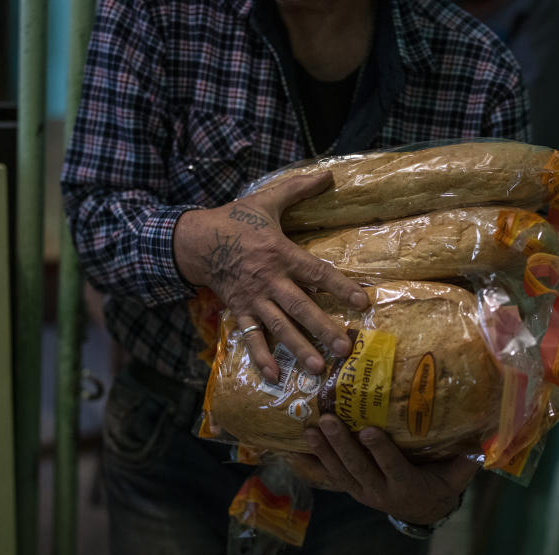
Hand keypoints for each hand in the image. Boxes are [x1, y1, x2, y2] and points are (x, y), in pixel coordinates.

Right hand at [173, 173, 368, 381]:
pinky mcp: (239, 310)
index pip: (316, 272)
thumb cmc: (235, 220)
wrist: (196, 240)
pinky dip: (260, 356)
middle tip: (343, 348)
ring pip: (278, 327)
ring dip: (297, 348)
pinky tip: (272, 376)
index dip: (340, 287)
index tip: (361, 302)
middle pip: (300, 307)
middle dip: (322, 328)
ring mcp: (254, 299)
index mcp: (280, 253)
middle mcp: (269, 280)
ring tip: (317, 368)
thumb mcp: (266, 201)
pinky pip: (250, 336)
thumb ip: (299, 189)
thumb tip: (330, 174)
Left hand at [296, 414, 477, 523]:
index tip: (369, 431)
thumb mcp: (457, 474)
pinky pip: (327, 477)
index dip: (381, 451)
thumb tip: (484, 437)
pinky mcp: (350, 488)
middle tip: (328, 421)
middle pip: (358, 467)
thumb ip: (467, 458)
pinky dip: (309, 465)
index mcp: (408, 487)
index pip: (393, 467)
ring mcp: (362, 491)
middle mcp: (381, 492)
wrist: (423, 510)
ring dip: (323, 451)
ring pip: (339, 472)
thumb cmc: (441, 483)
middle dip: (341, 445)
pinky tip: (289, 452)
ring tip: (310, 429)